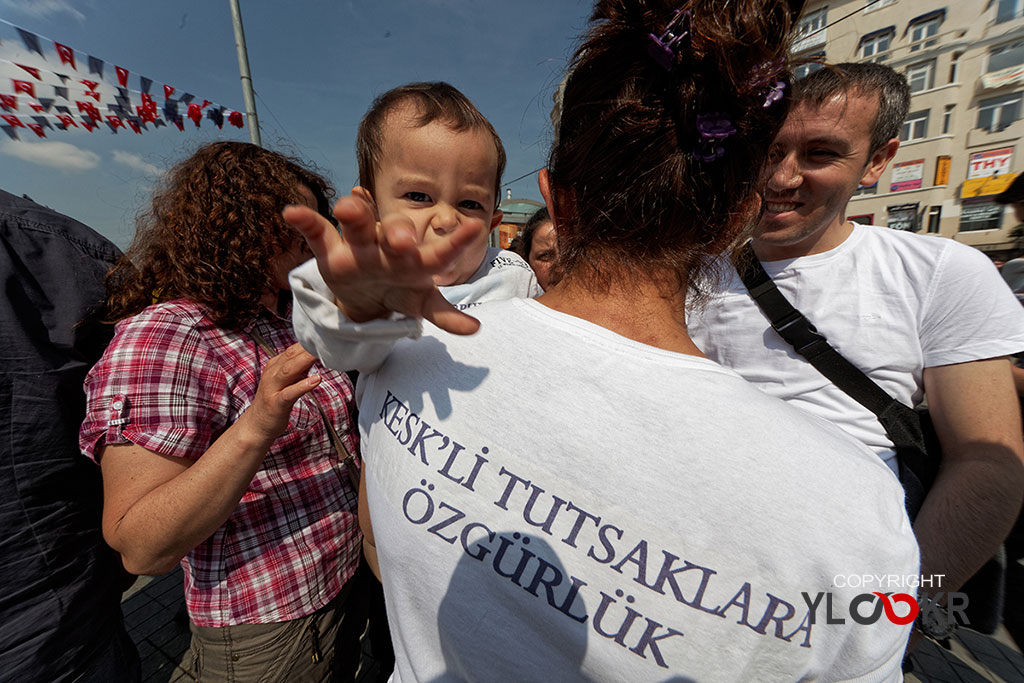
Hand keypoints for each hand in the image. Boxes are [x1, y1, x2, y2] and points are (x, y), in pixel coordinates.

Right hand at [245, 342, 320, 440]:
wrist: (256, 425)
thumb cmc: (276, 401)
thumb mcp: (287, 381)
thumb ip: (300, 369)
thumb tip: (317, 356)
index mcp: (275, 366)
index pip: (293, 349)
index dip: (309, 341)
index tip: (327, 335)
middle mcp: (272, 374)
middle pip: (291, 356)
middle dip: (309, 346)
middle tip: (328, 339)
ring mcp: (272, 388)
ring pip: (289, 370)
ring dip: (306, 360)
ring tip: (321, 354)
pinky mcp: (276, 404)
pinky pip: (290, 393)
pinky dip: (303, 385)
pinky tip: (316, 379)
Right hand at [284, 194, 480, 334]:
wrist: (367, 298)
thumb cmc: (402, 291)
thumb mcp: (421, 304)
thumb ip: (445, 314)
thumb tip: (475, 329)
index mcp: (416, 259)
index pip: (438, 250)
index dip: (455, 242)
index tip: (475, 228)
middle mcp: (389, 244)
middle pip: (394, 229)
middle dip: (398, 232)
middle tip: (402, 241)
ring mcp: (359, 245)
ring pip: (357, 222)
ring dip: (355, 212)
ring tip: (348, 205)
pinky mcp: (330, 251)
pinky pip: (317, 232)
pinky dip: (304, 221)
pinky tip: (292, 213)